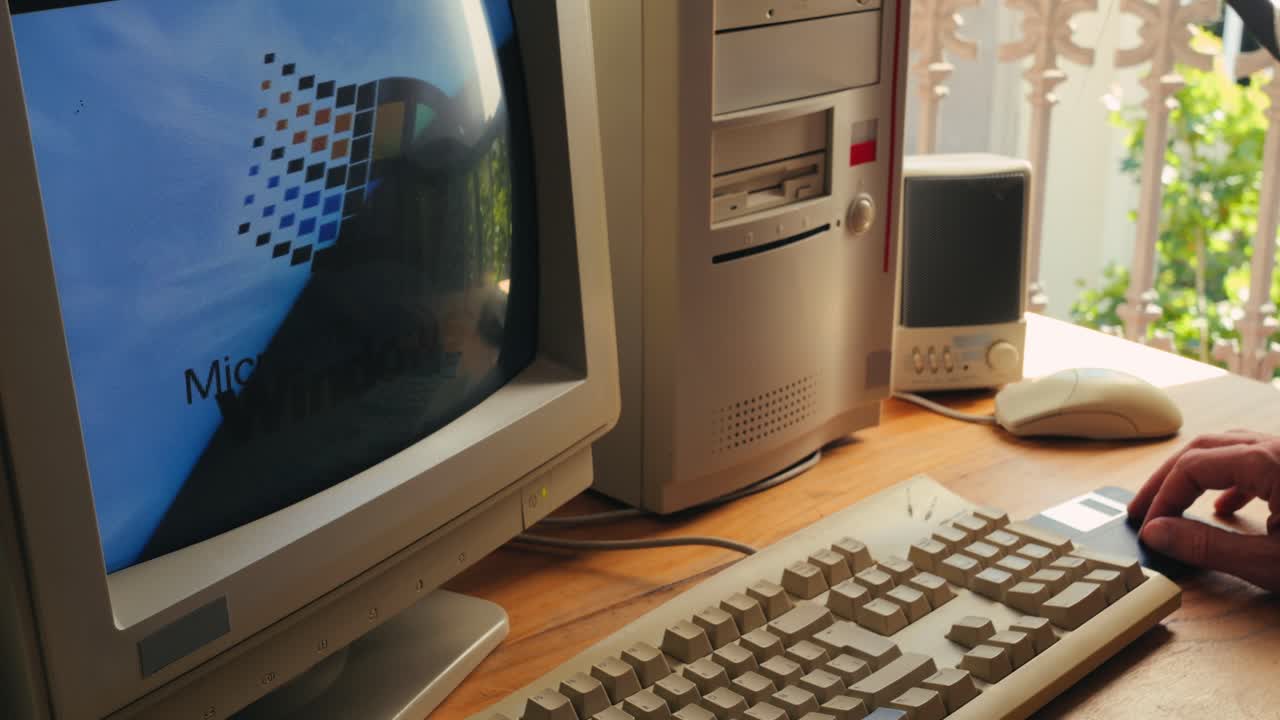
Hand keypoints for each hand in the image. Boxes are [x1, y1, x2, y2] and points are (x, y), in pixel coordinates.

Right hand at [1127, 430, 1279, 591]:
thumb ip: (1209, 546)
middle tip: (1142, 509)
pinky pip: (1255, 460)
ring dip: (1194, 475)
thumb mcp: (1271, 563)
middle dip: (1167, 480)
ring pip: (1228, 449)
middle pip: (1204, 448)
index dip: (1163, 497)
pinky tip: (1223, 506)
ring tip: (1172, 503)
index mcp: (1270, 462)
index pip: (1193, 466)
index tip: (1149, 527)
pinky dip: (1229, 480)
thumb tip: (1158, 532)